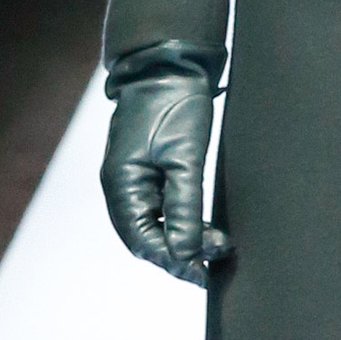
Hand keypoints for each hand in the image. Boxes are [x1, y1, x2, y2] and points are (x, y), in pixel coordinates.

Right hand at [100, 45, 231, 286]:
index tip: (204, 274)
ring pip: (154, 224)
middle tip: (217, 263)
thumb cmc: (175, 107)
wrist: (169, 65)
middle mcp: (121, 187)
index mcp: (122, 186)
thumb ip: (185, 208)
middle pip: (147, 237)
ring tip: (219, 245)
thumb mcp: (185, 159)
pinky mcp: (145, 169)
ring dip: (183, 238)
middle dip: (181, 254)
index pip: (144, 241)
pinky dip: (181, 220)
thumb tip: (185, 253)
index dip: (174, 262)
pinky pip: (159, 207)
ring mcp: (131, 178)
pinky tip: (204, 226)